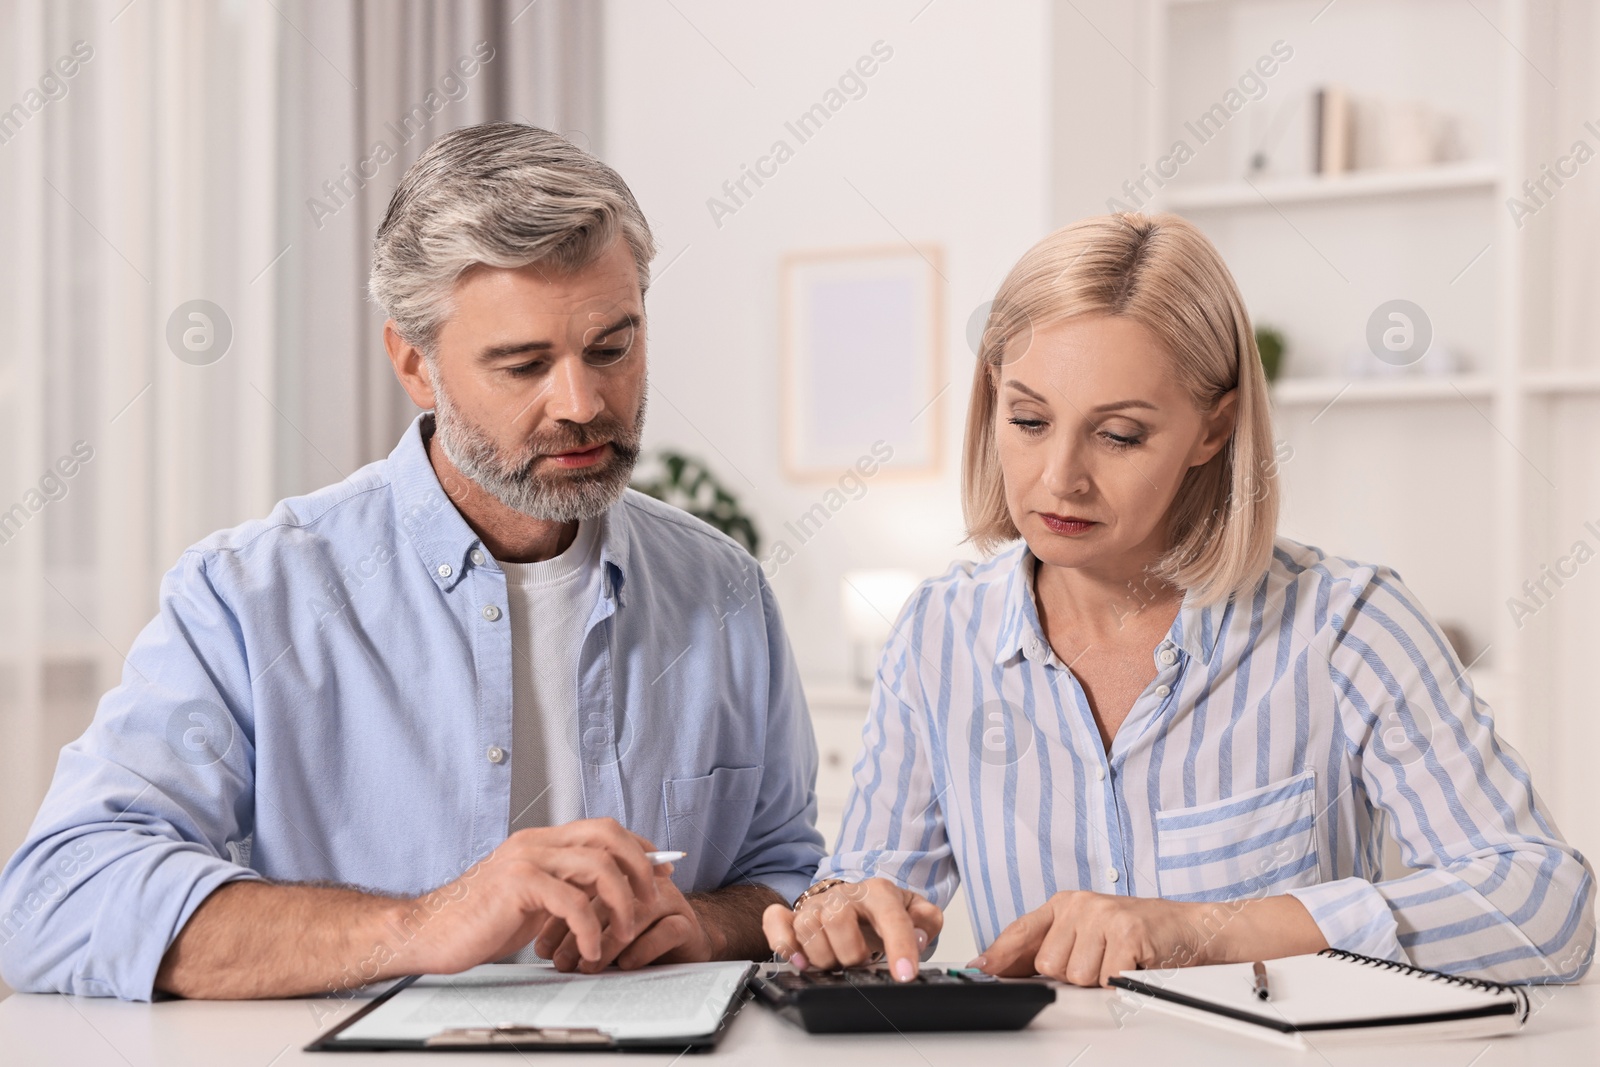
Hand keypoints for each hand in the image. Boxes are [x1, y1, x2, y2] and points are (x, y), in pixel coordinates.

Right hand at [391, 818, 658, 975]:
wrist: (430, 933)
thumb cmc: (480, 921)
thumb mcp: (533, 899)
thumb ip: (566, 887)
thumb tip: (609, 891)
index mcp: (542, 841)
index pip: (603, 828)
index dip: (639, 846)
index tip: (662, 869)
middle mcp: (536, 842)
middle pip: (608, 834)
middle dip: (640, 865)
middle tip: (651, 899)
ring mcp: (527, 859)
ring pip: (598, 866)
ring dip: (621, 902)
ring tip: (623, 934)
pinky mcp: (518, 885)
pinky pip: (572, 902)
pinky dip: (591, 929)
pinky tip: (590, 952)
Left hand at [536, 864, 716, 971]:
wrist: (685, 943)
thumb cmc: (636, 932)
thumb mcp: (600, 923)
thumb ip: (574, 919)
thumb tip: (538, 942)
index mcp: (618, 872)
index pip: (586, 881)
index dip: (561, 913)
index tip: (541, 945)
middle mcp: (642, 882)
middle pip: (609, 896)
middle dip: (580, 930)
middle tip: (560, 960)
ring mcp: (667, 900)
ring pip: (636, 913)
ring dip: (609, 942)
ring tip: (589, 965)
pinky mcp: (686, 923)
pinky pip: (666, 932)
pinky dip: (643, 949)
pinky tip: (625, 964)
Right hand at [762, 878, 941, 981]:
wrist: (856, 899)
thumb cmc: (882, 911)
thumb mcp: (915, 911)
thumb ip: (926, 921)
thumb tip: (917, 937)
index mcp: (878, 892)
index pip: (890, 916)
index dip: (899, 946)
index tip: (904, 974)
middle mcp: (843, 895)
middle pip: (838, 920)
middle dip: (851, 953)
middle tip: (860, 961)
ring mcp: (815, 904)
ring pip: (807, 928)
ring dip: (823, 956)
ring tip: (836, 961)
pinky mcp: (793, 916)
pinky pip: (776, 922)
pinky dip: (783, 943)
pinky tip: (799, 959)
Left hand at [975, 891, 1202, 986]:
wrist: (1187, 926)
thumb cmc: (1135, 932)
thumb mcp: (1086, 930)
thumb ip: (1048, 945)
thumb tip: (1001, 968)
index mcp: (1064, 903)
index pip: (1021, 930)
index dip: (999, 954)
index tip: (979, 970)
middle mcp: (1080, 905)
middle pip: (1048, 964)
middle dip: (1071, 975)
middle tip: (1098, 960)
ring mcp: (1104, 917)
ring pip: (1076, 976)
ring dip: (1097, 980)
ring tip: (1115, 961)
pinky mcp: (1128, 933)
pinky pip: (1106, 979)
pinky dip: (1119, 981)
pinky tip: (1130, 965)